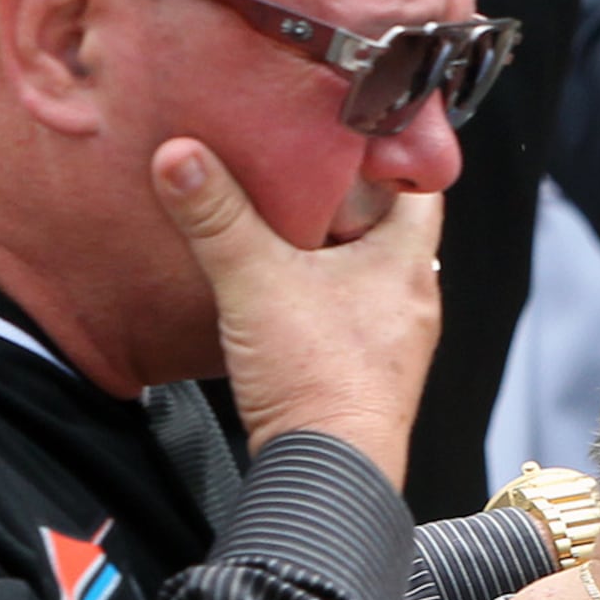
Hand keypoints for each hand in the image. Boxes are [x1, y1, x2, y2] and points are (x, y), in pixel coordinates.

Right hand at [153, 137, 440, 487]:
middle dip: (341, 197)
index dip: (385, 151)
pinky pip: (345, 310)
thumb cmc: (321, 383)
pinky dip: (315, 291)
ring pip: (363, 270)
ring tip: (276, 221)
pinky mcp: (364, 370)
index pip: (418, 183)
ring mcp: (392, 337)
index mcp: (408, 262)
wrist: (329, 470)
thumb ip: (216, 217)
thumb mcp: (255, 281)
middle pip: (384, 225)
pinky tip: (276, 290)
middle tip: (295, 168)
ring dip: (324, 248)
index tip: (347, 129)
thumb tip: (181, 157)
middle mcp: (412, 298)